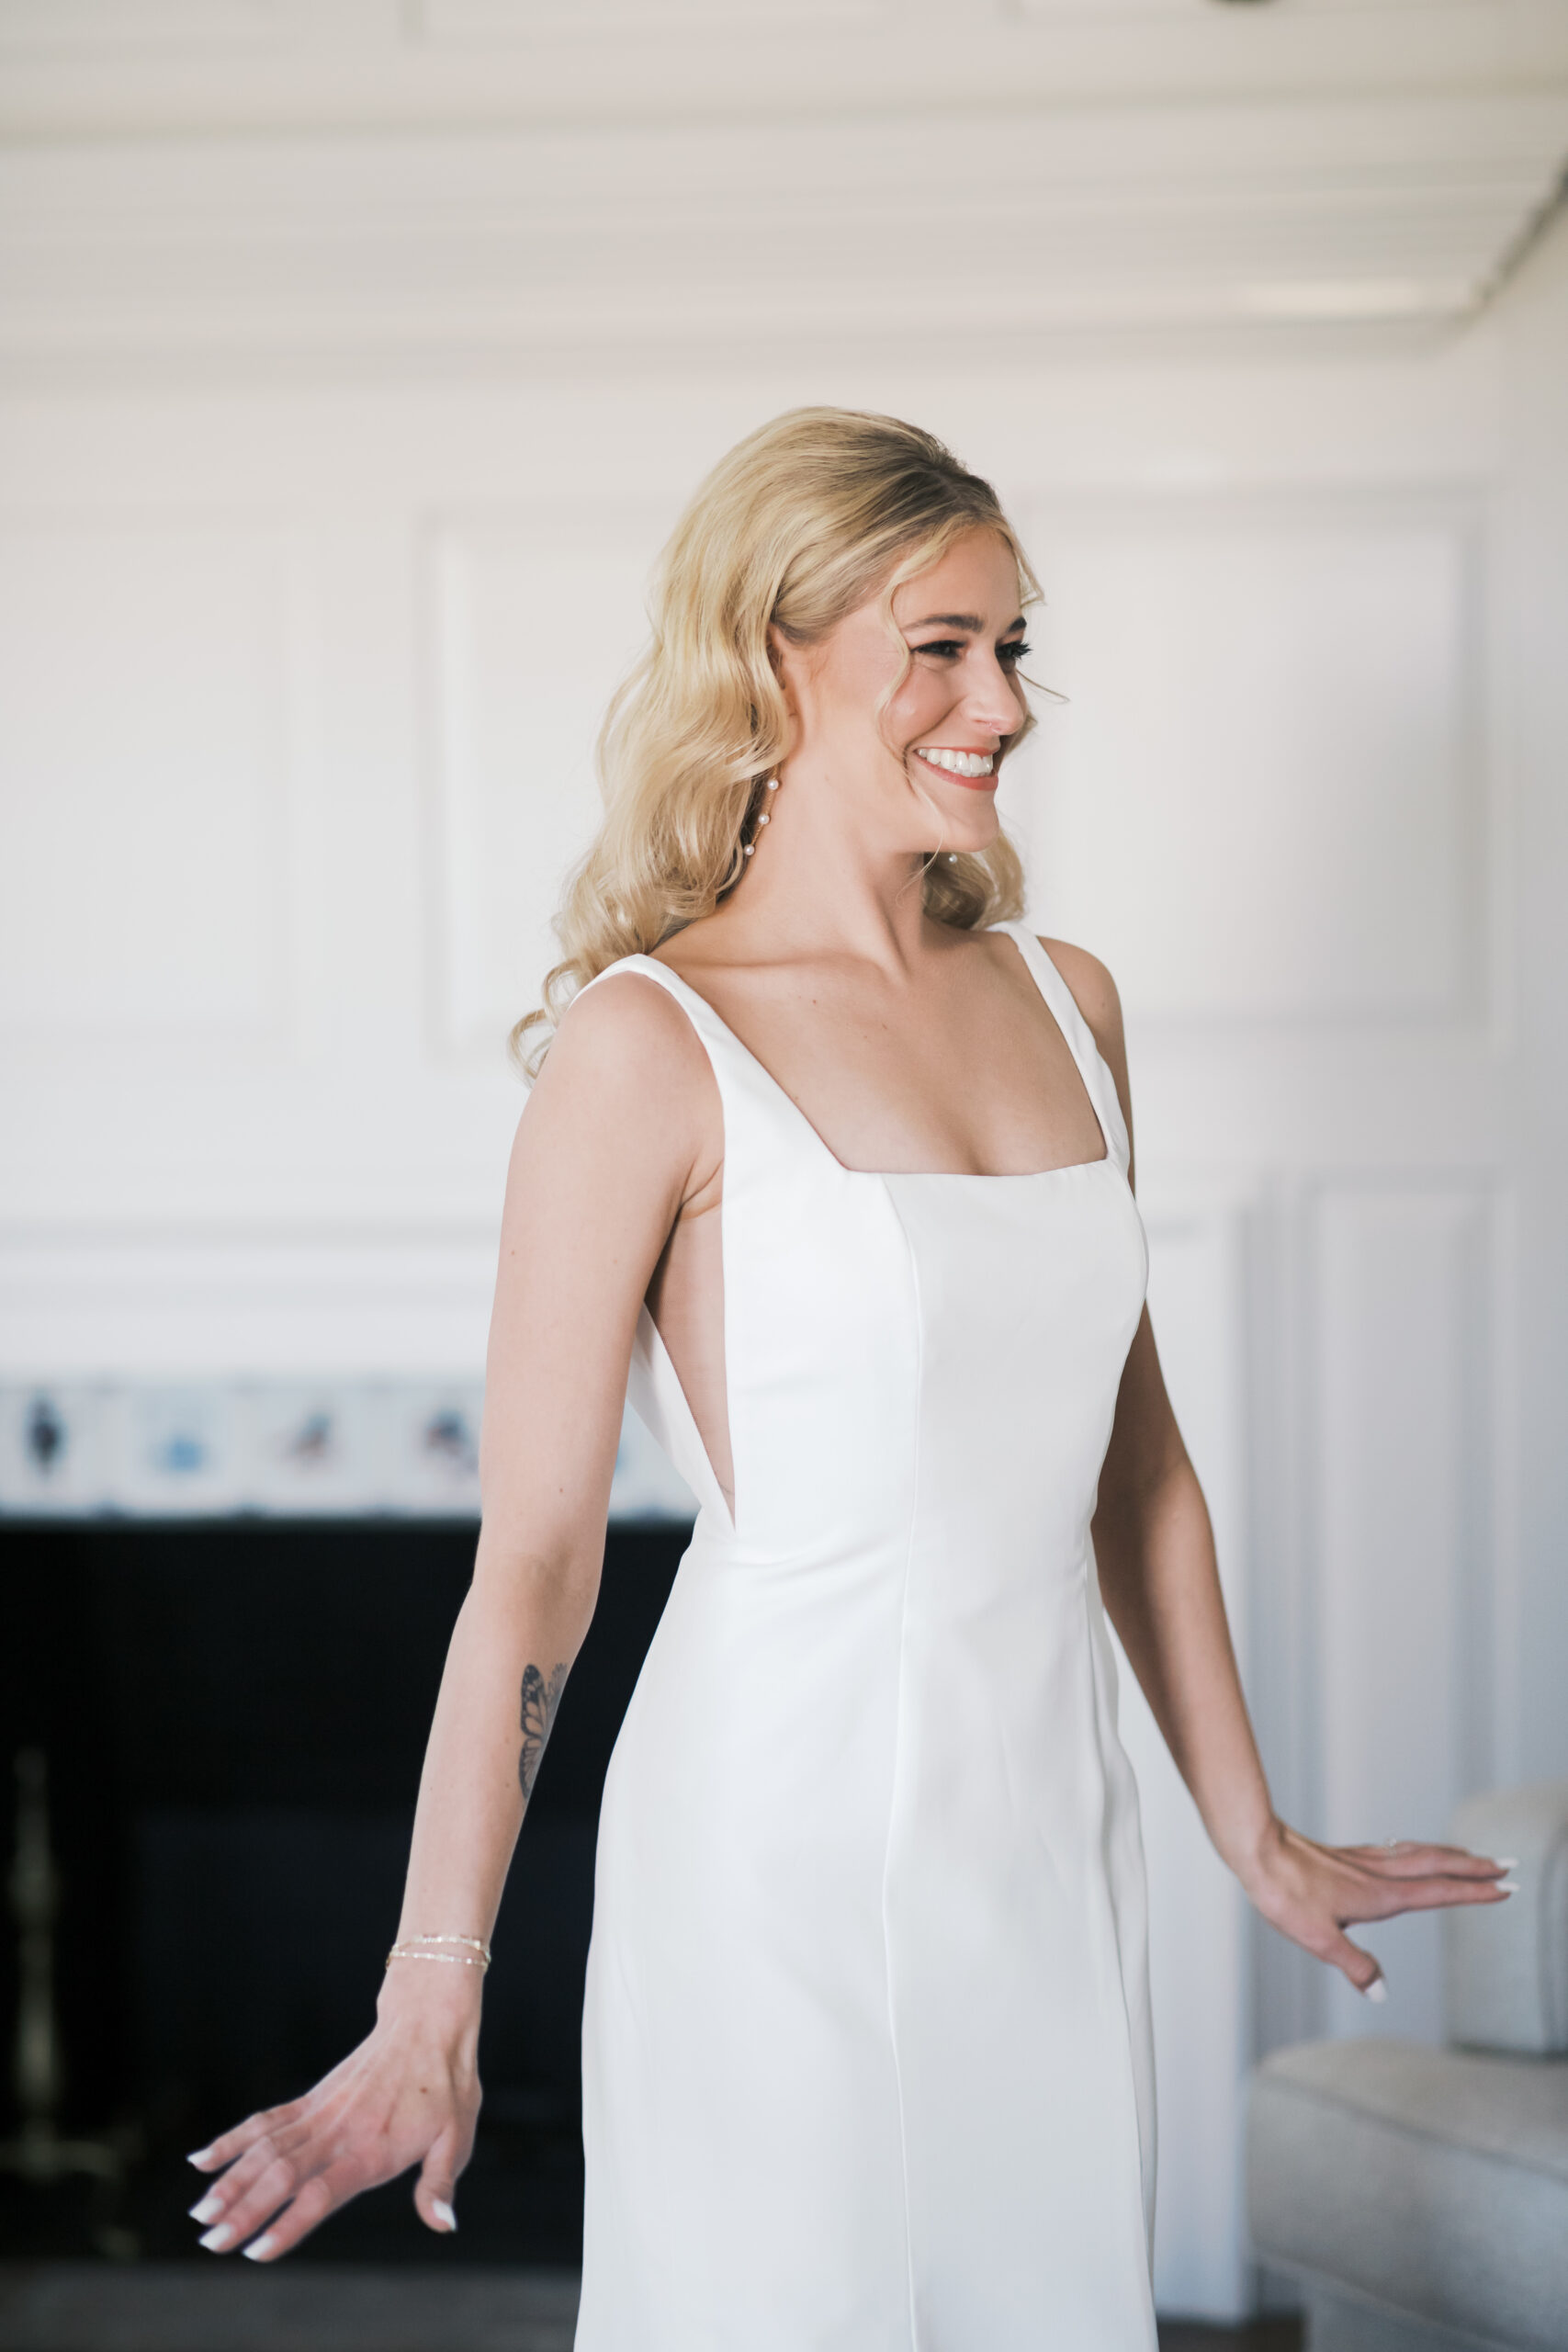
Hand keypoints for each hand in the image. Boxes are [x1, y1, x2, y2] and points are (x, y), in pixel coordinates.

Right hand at [185, 1972, 481, 2259]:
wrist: (429, 2024)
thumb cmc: (447, 2086)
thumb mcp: (457, 2137)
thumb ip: (439, 2184)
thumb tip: (443, 2226)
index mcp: (372, 2149)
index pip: (321, 2193)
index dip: (288, 2223)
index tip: (255, 2251)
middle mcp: (338, 2132)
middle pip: (282, 2175)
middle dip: (243, 2211)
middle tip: (209, 2243)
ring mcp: (320, 2113)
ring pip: (265, 2149)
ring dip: (230, 2181)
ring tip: (199, 2214)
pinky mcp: (312, 2099)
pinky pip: (266, 2121)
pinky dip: (233, 2140)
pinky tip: (201, 2160)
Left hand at [1240, 1818, 1513, 1997]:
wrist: (1256, 1849)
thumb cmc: (1284, 1892)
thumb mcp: (1318, 1939)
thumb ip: (1354, 1966)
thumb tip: (1381, 1993)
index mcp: (1379, 1896)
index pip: (1438, 1892)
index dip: (1473, 1892)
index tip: (1505, 1888)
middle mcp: (1377, 1874)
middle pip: (1436, 1865)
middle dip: (1473, 1866)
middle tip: (1507, 1864)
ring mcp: (1362, 1861)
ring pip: (1417, 1853)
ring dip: (1449, 1854)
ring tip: (1471, 1854)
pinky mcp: (1346, 1857)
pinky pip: (1395, 1850)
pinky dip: (1417, 1849)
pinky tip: (1410, 1852)